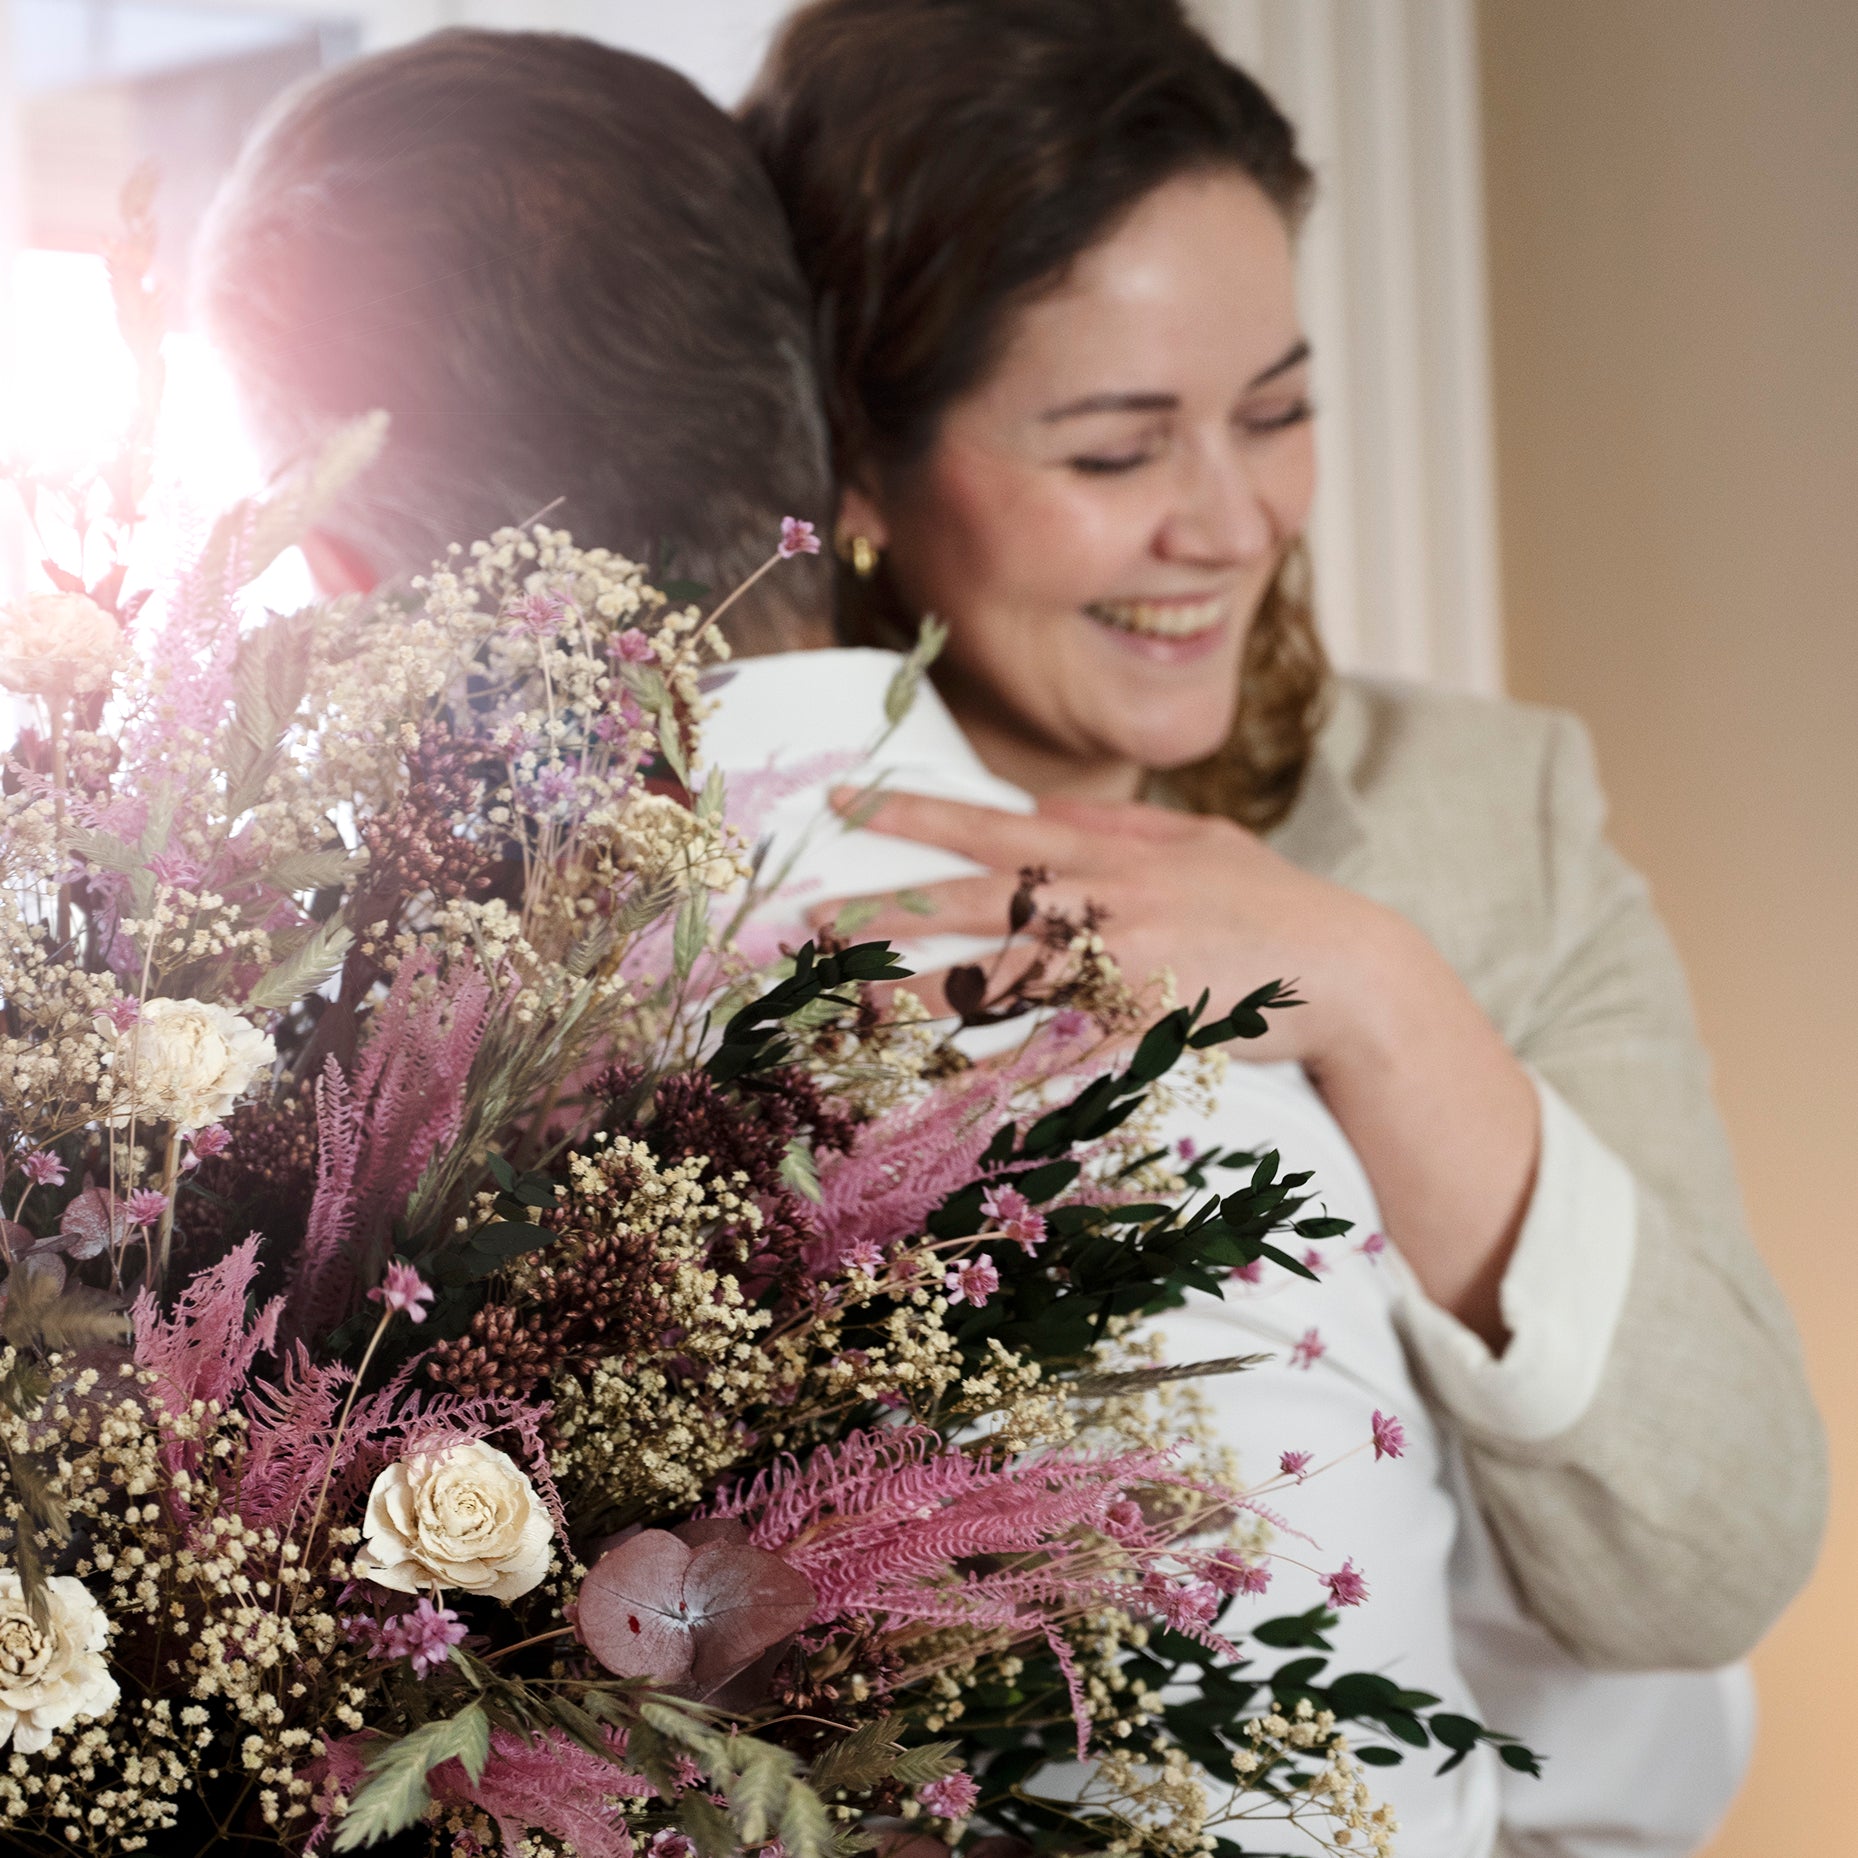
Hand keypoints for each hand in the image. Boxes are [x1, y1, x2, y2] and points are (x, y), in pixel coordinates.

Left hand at [825, 786, 1541, 1347]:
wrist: (1348, 970)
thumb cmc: (1272, 906)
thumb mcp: (1202, 842)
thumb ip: (1122, 825)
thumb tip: (1048, 811)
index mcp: (1111, 853)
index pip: (994, 824)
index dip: (917, 812)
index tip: (850, 803)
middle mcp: (1102, 901)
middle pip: (972, 899)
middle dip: (887, 907)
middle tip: (810, 919)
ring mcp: (1118, 965)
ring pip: (996, 976)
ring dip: (916, 990)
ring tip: (849, 1000)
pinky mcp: (1138, 1027)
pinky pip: (1053, 1056)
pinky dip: (996, 1075)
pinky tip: (940, 1093)